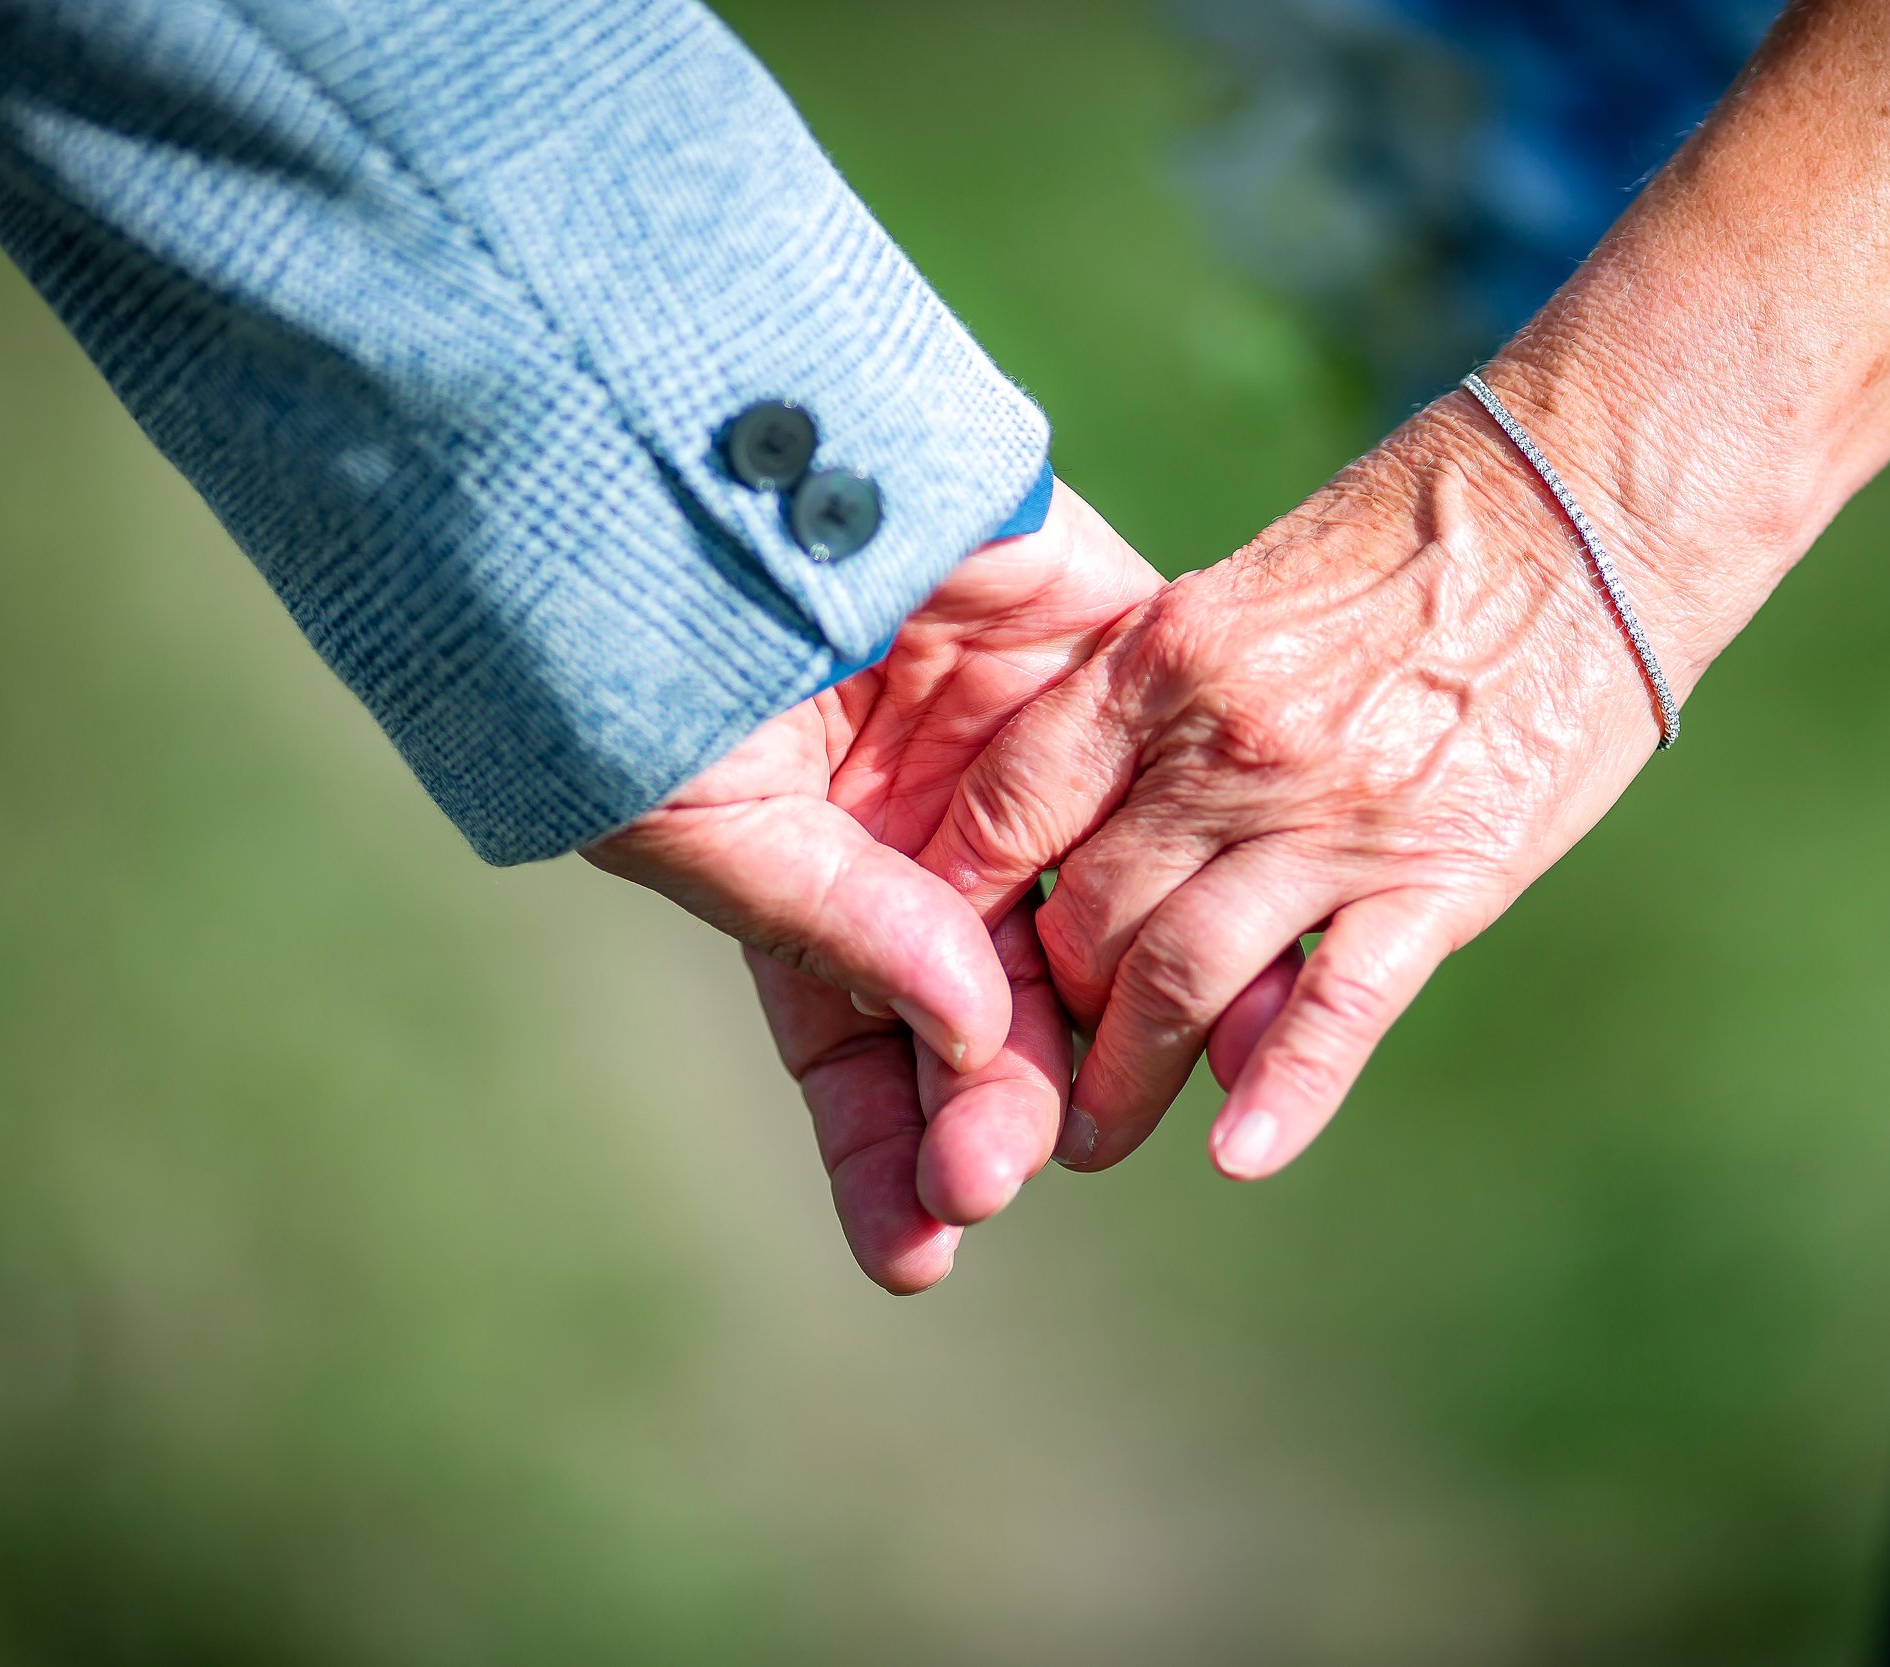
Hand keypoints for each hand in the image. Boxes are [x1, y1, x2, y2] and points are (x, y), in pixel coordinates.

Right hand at [586, 480, 1160, 1290]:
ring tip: (1143, 1112)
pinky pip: (1176, 773)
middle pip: (987, 1000)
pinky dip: (1217, 870)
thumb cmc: (643, 631)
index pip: (857, 1041)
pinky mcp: (1102, 643)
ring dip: (1130, 1016)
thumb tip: (971, 1039)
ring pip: (1098, 907)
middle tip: (1009, 1169)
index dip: (887, 1147)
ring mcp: (1015, 735)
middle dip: (999, 1099)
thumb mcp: (704, 808)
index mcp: (806, 862)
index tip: (918, 1253)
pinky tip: (1247, 975)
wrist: (692, 420)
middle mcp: (921, 817)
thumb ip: (838, 925)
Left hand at [919, 393, 1701, 1182]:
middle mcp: (1231, 745)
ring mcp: (1336, 816)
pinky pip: (1339, 1005)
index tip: (944, 956)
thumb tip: (1086, 814)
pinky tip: (1239, 1154)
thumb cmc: (1412, 538)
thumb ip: (1160, 702)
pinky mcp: (1442, 873)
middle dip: (1040, 1012)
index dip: (960, 899)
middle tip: (1020, 1069)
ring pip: (1181, 978)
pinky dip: (1283, 1091)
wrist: (1594, 509)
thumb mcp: (1246, 586)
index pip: (1012, 805)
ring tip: (1090, 1139)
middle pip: (1085, 912)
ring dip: (1123, 1079)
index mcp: (1166, 658)